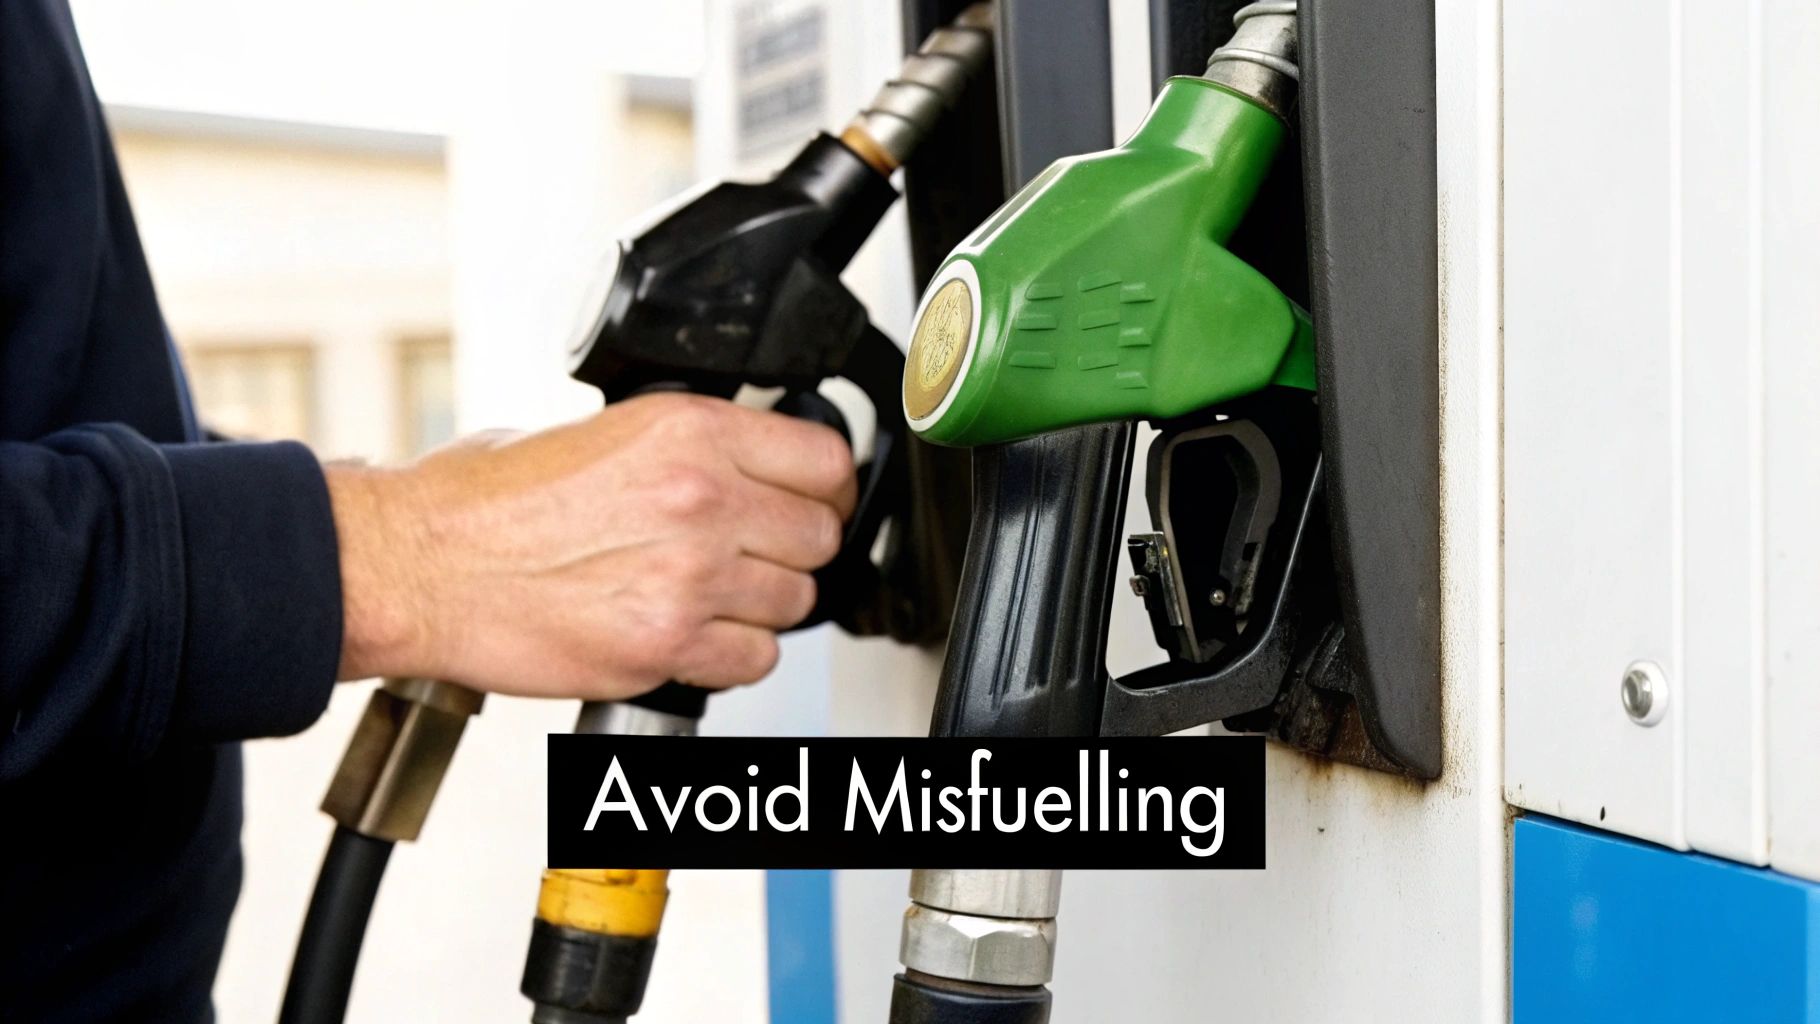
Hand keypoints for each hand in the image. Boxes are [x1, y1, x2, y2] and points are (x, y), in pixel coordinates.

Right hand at [326, 392, 856, 700]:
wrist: (418, 566)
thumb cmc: (481, 503)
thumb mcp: (595, 432)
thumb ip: (682, 447)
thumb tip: (735, 463)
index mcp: (689, 432)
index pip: (824, 462)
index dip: (824, 487)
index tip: (812, 500)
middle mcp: (700, 499)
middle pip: (819, 536)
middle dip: (793, 548)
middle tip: (754, 554)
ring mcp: (688, 577)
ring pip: (795, 602)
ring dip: (762, 604)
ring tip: (707, 595)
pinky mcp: (664, 645)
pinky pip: (753, 661)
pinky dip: (732, 655)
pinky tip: (691, 634)